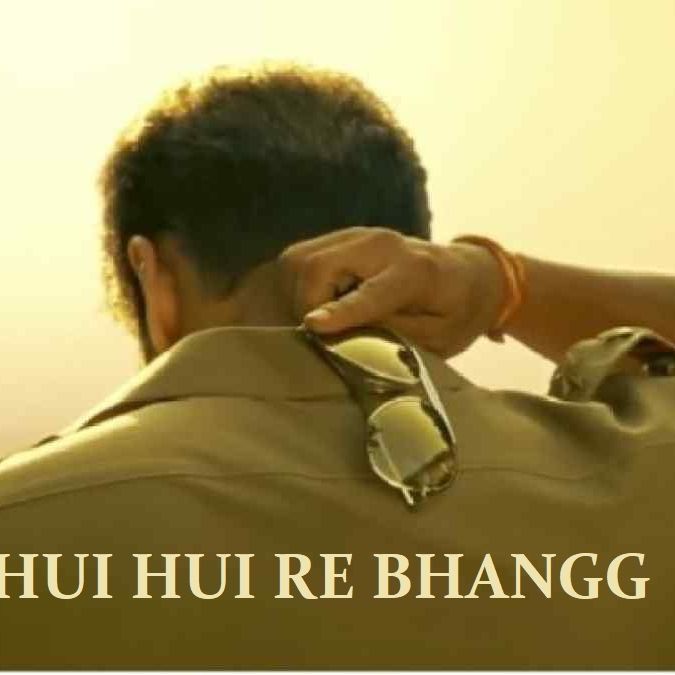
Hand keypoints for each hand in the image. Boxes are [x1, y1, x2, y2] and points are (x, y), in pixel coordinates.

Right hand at [279, 227, 503, 357]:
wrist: (466, 273)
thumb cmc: (455, 313)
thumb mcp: (439, 339)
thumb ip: (396, 339)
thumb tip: (346, 342)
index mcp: (415, 272)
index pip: (370, 293)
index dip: (340, 311)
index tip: (313, 326)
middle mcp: (380, 244)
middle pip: (318, 265)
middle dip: (305, 305)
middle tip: (316, 336)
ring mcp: (356, 235)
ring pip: (299, 259)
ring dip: (297, 296)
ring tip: (316, 321)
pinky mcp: (340, 237)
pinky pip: (299, 258)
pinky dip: (297, 286)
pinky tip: (316, 304)